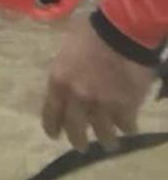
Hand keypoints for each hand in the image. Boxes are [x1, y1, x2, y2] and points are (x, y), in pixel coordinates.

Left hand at [41, 18, 156, 150]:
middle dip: (78, 141)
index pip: (50, 113)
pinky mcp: (126, 106)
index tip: (54, 135)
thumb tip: (65, 83)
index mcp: (58, 82)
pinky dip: (128, 129)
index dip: (52, 127)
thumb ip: (64, 72)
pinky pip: (126, 126)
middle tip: (81, 147)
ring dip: (106, 140)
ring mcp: (102, 105)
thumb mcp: (66, 51)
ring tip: (109, 144)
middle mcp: (77, 98)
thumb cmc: (91, 34)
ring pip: (102, 134)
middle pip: (75, 129)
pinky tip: (129, 129)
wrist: (122, 32)